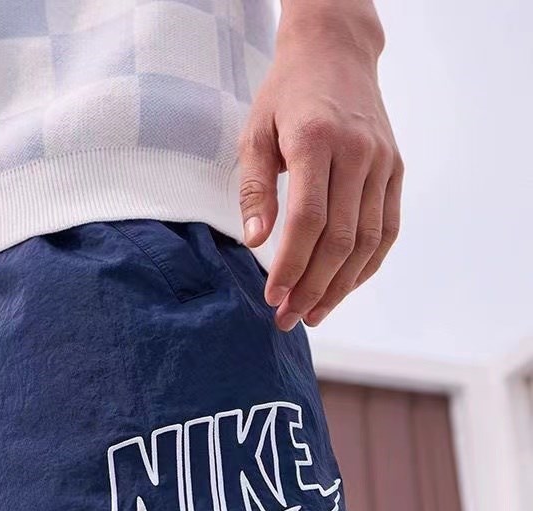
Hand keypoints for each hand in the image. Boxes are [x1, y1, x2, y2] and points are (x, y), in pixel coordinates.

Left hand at [239, 9, 403, 330]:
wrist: (336, 53)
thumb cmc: (287, 96)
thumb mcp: (255, 132)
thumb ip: (253, 187)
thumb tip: (256, 241)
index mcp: (317, 141)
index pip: (307, 221)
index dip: (291, 266)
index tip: (272, 297)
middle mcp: (357, 153)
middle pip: (340, 239)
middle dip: (312, 287)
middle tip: (289, 318)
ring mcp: (383, 163)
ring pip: (368, 241)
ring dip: (341, 286)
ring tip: (314, 313)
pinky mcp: (396, 170)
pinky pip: (388, 229)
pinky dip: (367, 265)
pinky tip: (344, 288)